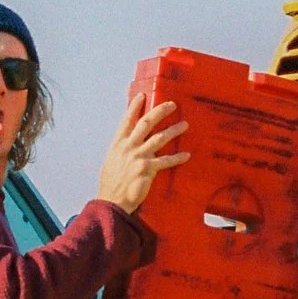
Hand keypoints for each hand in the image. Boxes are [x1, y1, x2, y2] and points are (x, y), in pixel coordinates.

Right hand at [96, 95, 189, 214]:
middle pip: (146, 124)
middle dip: (160, 112)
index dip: (134, 107)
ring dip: (173, 130)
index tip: (142, 95)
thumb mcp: (112, 162)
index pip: (127, 121)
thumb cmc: (111, 184)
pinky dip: (177, 158)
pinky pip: (166, 161)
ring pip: (159, 138)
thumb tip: (129, 142)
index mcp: (118, 144)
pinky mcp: (147, 169)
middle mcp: (128, 148)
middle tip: (172, 104)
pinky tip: (186, 155)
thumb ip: (121, 150)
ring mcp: (138, 157)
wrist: (112, 202)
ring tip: (184, 124)